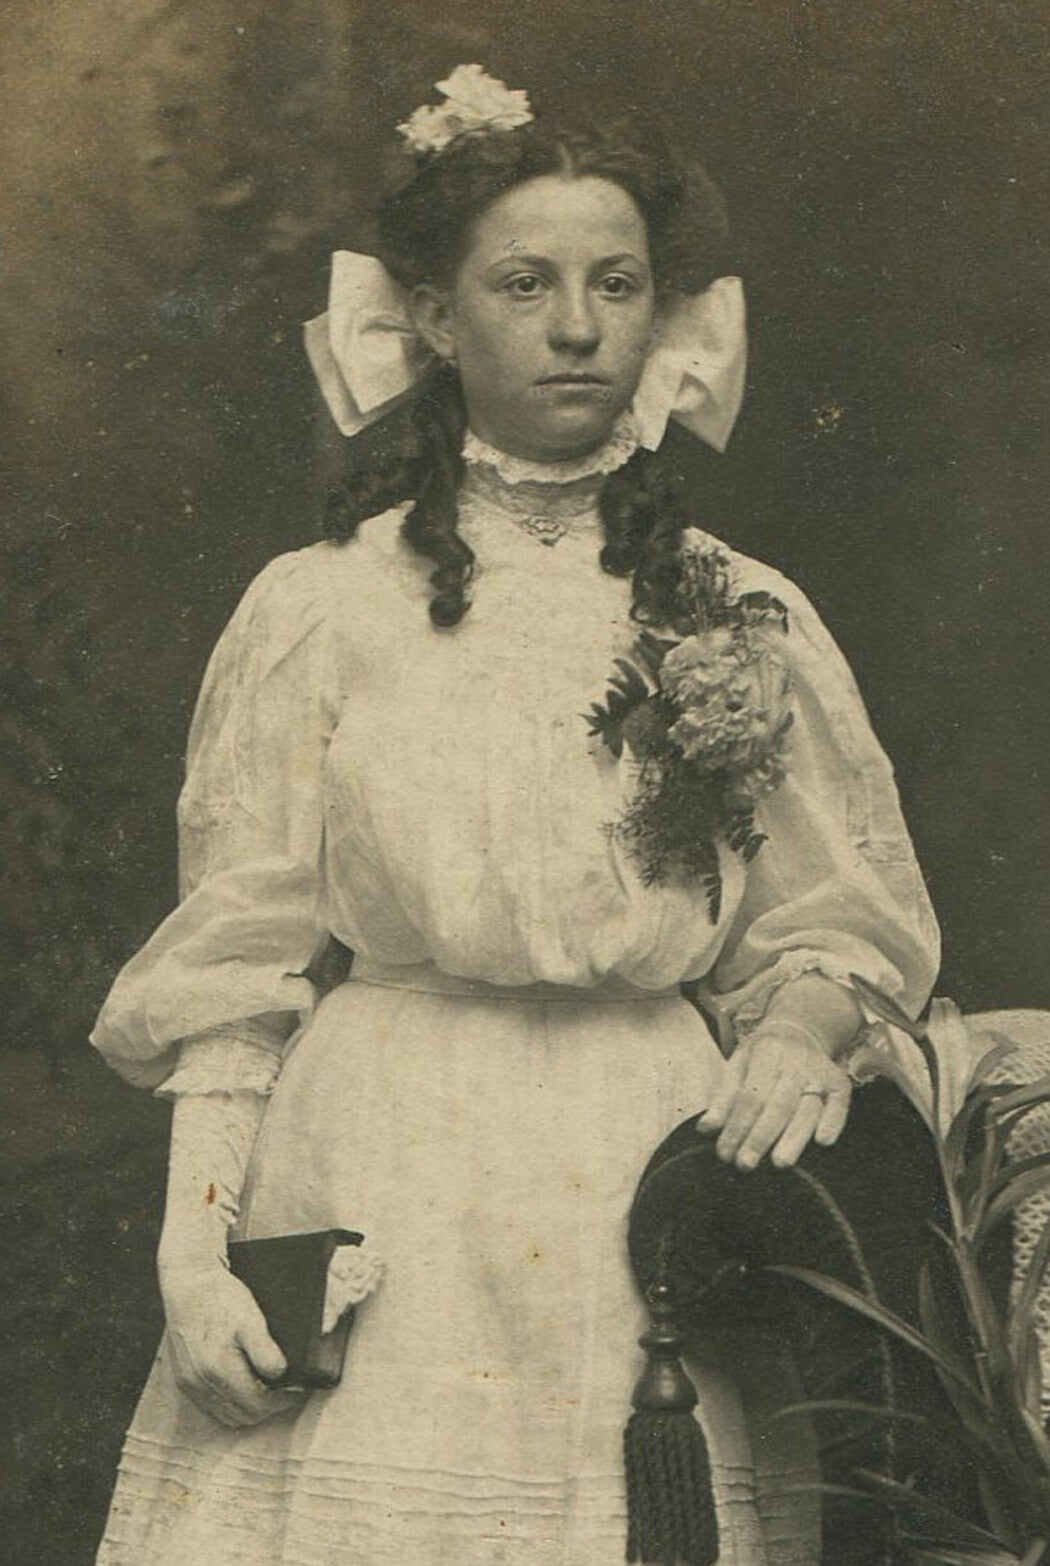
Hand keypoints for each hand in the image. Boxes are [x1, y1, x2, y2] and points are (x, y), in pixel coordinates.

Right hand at [160, 1261, 306, 1427]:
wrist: (188, 1282)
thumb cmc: (221, 1298)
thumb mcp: (251, 1319)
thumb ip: (265, 1352)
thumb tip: (281, 1376)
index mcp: (219, 1370)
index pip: (258, 1405)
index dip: (282, 1401)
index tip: (297, 1390)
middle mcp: (201, 1383)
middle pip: (243, 1416)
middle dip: (268, 1407)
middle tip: (286, 1391)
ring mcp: (190, 1384)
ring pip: (226, 1416)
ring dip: (249, 1409)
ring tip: (267, 1391)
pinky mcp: (183, 1380)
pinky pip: (210, 1408)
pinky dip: (229, 1405)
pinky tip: (242, 1389)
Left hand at [696, 1028, 851, 1170]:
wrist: (799, 1030)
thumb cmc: (763, 1055)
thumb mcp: (738, 1063)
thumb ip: (723, 1097)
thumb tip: (706, 1129)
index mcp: (766, 1053)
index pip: (750, 1096)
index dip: (737, 1126)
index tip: (724, 1153)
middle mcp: (796, 1062)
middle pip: (778, 1106)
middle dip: (760, 1138)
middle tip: (745, 1164)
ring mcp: (820, 1073)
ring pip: (808, 1109)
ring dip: (794, 1138)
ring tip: (779, 1163)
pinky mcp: (840, 1083)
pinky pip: (840, 1104)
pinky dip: (834, 1122)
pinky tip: (822, 1142)